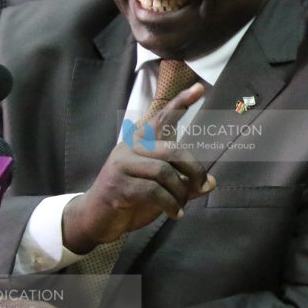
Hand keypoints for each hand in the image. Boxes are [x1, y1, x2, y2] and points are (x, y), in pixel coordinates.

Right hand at [61, 84, 215, 252]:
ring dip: (180, 192)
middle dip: (194, 170)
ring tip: (181, 205)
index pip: (163, 117)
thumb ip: (184, 184)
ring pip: (163, 171)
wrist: (95, 219)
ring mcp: (122, 164)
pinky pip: (153, 191)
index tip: (199, 88)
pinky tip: (175, 214)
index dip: (181, 102)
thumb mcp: (161, 189)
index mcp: (141, 141)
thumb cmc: (130, 200)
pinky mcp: (118, 185)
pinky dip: (170, 204)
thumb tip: (212, 183)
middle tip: (202, 186)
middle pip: (172, 149)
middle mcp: (131, 147)